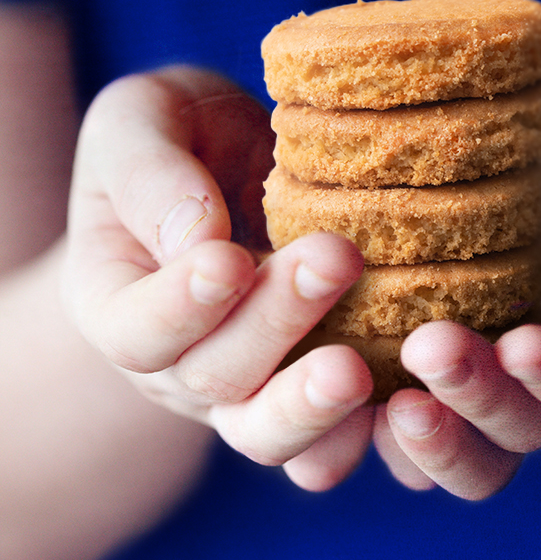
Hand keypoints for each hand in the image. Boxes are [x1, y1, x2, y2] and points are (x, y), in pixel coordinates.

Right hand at [62, 67, 373, 490]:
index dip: (179, 306)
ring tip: (355, 370)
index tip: (229, 261)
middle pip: (214, 377)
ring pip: (268, 433)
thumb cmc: (182, 134)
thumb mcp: (142, 120)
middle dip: (274, 324)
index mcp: (116, 299)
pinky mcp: (305, 387)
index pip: (134, 329)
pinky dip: (362, 433)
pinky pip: (329, 439)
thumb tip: (198, 242)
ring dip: (312, 407)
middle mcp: (175, 361)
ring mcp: (242, 385)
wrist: (234, 164)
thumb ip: (150, 174)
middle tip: (336, 260)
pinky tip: (404, 406)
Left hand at [373, 90, 540, 498]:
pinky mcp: (442, 371)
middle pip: (530, 432)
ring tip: (386, 402)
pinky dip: (380, 429)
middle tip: (430, 347)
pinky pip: (413, 426)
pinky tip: (339, 386)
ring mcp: (500, 384)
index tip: (524, 343)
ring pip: (472, 454)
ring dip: (432, 440)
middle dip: (483, 400)